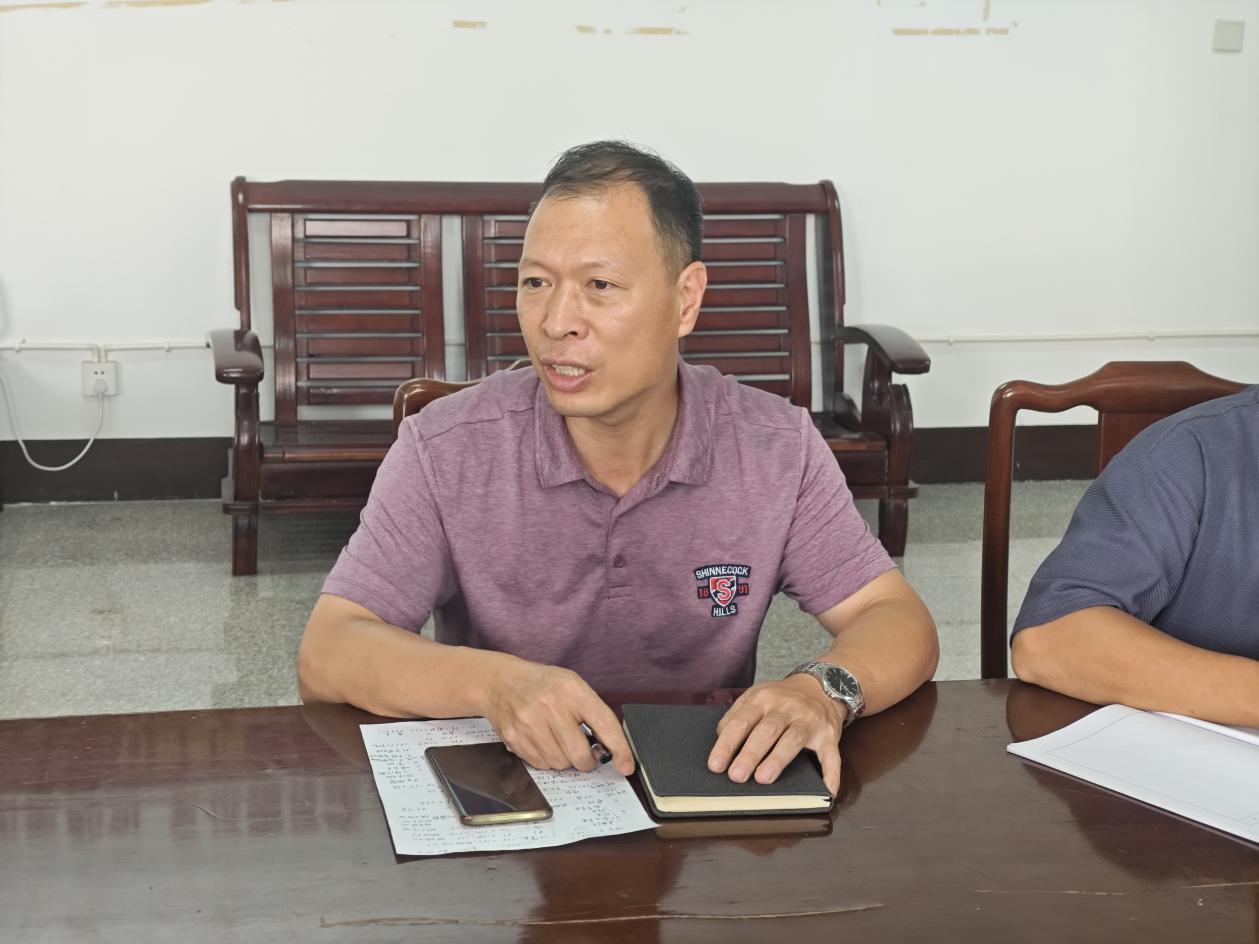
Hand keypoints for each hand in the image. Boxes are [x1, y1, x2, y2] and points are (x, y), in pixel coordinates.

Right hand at [484, 657, 634, 775]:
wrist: (501, 681)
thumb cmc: (543, 684)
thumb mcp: (573, 685)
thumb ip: (593, 712)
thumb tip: (610, 748)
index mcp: (572, 690)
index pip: (604, 724)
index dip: (620, 749)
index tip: (626, 765)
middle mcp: (551, 706)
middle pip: (580, 754)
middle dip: (587, 761)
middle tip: (585, 753)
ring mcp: (530, 724)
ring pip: (560, 763)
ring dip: (565, 759)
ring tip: (557, 739)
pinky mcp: (515, 739)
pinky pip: (541, 765)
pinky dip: (547, 759)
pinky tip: (542, 741)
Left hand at [706, 675, 844, 796]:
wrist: (821, 685)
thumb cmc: (782, 698)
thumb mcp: (757, 695)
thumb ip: (738, 714)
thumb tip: (720, 738)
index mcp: (764, 698)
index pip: (742, 722)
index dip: (727, 744)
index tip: (715, 766)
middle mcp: (787, 707)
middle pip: (766, 730)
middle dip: (750, 754)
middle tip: (736, 776)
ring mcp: (810, 721)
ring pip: (793, 739)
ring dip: (778, 759)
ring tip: (762, 779)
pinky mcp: (829, 735)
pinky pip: (832, 755)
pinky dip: (831, 774)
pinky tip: (827, 791)